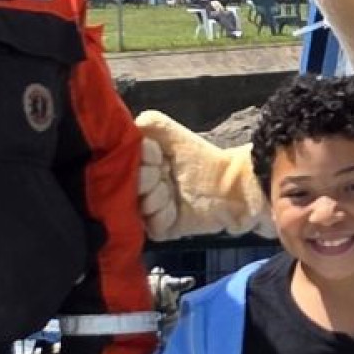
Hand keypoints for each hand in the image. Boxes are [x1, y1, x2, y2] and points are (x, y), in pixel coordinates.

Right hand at [136, 111, 268, 239]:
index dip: (140, 158)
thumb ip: (150, 125)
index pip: (122, 162)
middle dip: (144, 179)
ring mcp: (150, 209)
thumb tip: (130, 126)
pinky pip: (151, 226)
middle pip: (125, 186)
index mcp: (139, 165)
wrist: (231, 186)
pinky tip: (175, 208)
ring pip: (137, 207)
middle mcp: (140, 188)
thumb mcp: (174, 134)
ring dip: (155, 198)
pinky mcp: (162, 229)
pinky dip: (162, 216)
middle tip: (163, 174)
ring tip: (171, 191)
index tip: (157, 155)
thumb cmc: (201, 159)